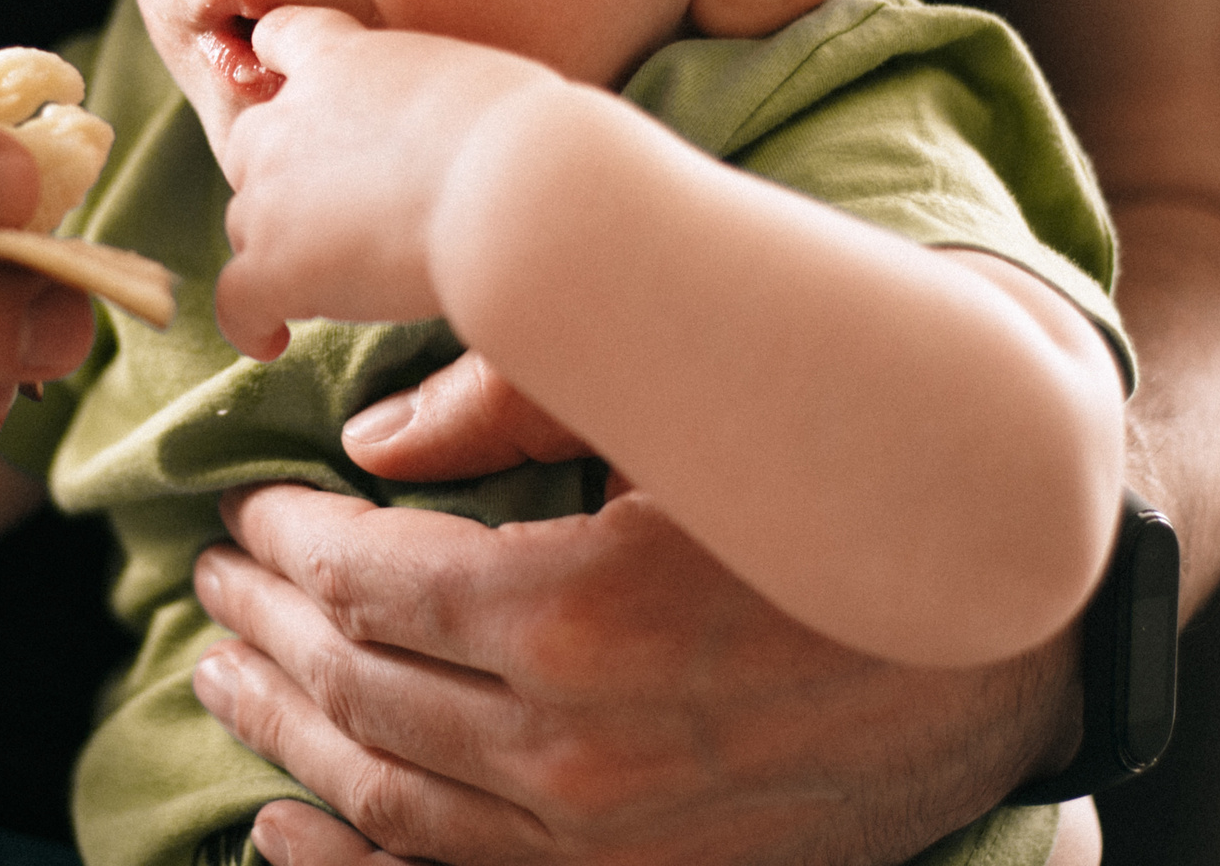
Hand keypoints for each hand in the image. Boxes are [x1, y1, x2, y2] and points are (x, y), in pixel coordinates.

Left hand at [192, 471, 1079, 865]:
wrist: (1012, 636)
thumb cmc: (839, 493)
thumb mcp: (689, 410)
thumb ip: (515, 401)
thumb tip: (372, 440)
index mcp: (576, 611)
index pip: (366, 581)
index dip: (285, 541)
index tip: (243, 508)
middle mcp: (576, 746)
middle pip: (358, 689)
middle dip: (263, 629)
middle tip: (207, 580)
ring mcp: (607, 835)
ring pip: (386, 797)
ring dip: (283, 737)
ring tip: (221, 676)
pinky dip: (351, 864)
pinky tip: (282, 830)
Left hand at [216, 6, 560, 358]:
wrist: (517, 186)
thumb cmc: (532, 136)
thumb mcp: (478, 84)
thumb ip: (437, 101)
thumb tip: (459, 135)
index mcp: (345, 57)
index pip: (283, 38)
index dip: (283, 69)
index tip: (298, 99)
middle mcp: (292, 117)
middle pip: (250, 142)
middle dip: (281, 176)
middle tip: (338, 212)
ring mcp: (275, 193)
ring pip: (245, 223)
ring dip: (277, 247)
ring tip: (330, 279)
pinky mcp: (277, 265)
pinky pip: (236, 301)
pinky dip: (249, 322)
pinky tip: (274, 342)